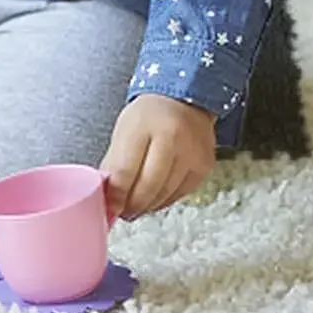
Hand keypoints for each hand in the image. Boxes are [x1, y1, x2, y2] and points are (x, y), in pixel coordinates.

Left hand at [100, 94, 216, 220]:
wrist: (183, 100)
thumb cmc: (148, 116)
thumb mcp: (123, 131)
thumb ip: (115, 162)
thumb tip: (107, 194)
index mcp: (144, 127)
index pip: (126, 170)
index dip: (116, 195)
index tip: (108, 208)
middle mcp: (172, 139)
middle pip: (149, 186)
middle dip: (132, 205)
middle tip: (122, 212)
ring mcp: (192, 154)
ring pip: (166, 193)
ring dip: (148, 206)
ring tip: (134, 207)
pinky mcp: (204, 167)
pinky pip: (181, 193)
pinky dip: (164, 200)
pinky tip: (154, 200)